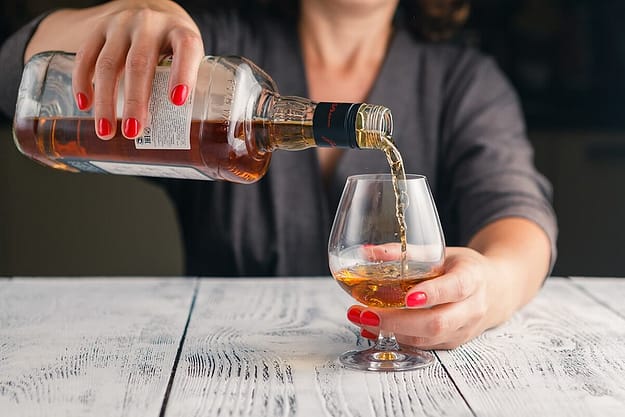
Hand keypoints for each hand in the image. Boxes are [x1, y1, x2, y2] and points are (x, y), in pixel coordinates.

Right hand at [68, 0, 202, 138]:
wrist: (152, 10)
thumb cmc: (176, 45)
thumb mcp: (192, 57)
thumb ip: (190, 86)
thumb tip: (185, 136)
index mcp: (180, 31)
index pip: (185, 48)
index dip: (183, 74)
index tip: (177, 102)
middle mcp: (150, 24)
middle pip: (140, 63)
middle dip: (136, 100)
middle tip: (134, 132)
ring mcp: (121, 25)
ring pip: (108, 63)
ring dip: (106, 100)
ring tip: (107, 131)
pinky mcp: (98, 28)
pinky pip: (85, 55)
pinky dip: (83, 82)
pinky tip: (85, 105)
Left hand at [346, 247, 508, 349]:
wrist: (496, 291)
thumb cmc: (463, 268)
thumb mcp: (440, 253)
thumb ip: (405, 253)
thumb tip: (368, 252)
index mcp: (472, 278)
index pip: (455, 288)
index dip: (432, 294)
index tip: (408, 297)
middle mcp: (471, 307)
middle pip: (437, 322)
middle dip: (397, 321)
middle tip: (366, 313)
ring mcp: (463, 329)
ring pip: (428, 338)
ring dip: (392, 331)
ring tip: (363, 318)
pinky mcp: (453, 342)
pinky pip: (425, 345)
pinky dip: (399, 337)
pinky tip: (376, 327)